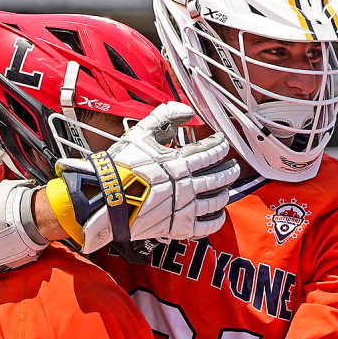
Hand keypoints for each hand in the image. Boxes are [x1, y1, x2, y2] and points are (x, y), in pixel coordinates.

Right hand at [51, 102, 237, 254]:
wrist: (104, 198)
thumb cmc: (121, 166)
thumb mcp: (140, 133)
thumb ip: (164, 117)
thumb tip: (187, 111)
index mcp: (180, 163)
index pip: (211, 152)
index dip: (220, 145)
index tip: (222, 142)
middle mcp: (187, 186)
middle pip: (219, 177)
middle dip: (229, 170)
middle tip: (233, 166)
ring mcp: (184, 208)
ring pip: (216, 200)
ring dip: (225, 192)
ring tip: (227, 187)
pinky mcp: (178, 227)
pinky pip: (206, 226)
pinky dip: (216, 219)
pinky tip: (218, 214)